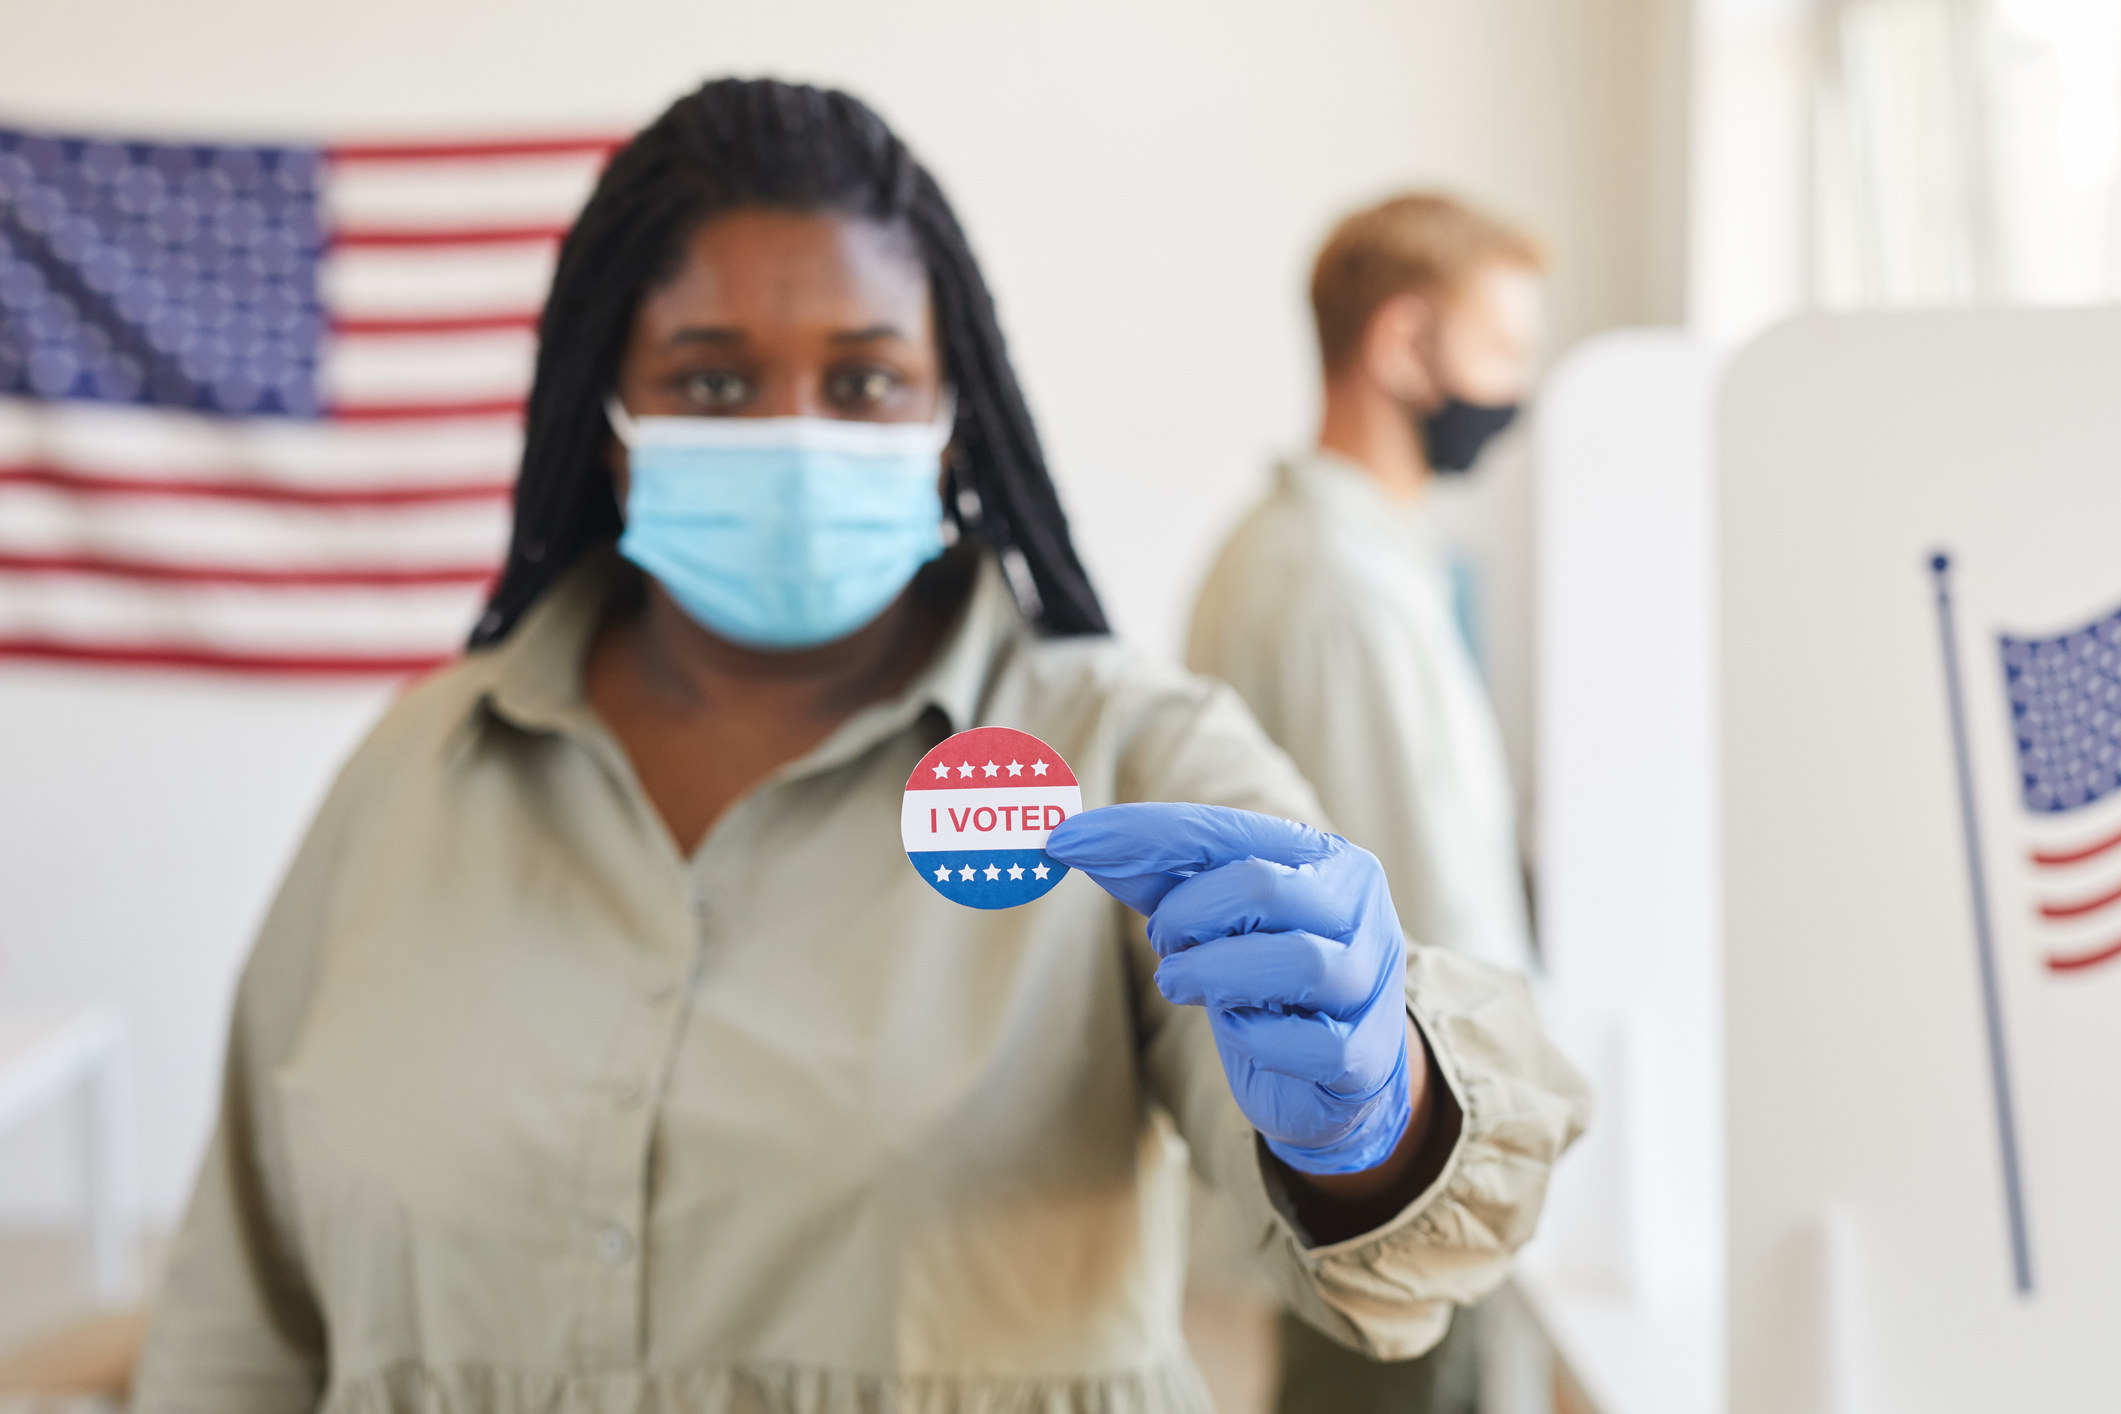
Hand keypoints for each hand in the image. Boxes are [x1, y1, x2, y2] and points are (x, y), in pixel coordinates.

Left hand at [1046, 803, 1414, 1174]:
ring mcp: (1372, 980)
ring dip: (1213, 975)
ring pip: (1296, 960)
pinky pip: (1310, 1043)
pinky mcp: (1367, 1054)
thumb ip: (1155, 878)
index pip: (1221, 831)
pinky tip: (1245, 1036)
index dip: (1137, 834)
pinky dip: (1258, 1041)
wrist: (1338, 1078)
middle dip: (1187, 917)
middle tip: (1163, 945)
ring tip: (1183, 984)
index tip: (1063, 840)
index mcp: (1321, 858)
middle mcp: (1359, 906)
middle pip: (1259, 887)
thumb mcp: (1211, 921)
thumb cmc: (1265, 980)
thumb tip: (1070, 838)